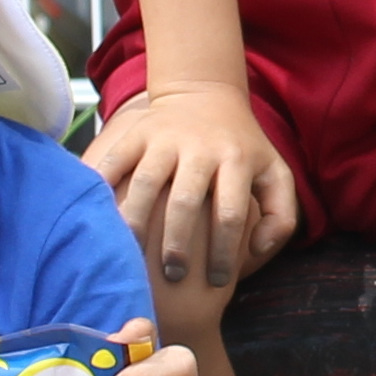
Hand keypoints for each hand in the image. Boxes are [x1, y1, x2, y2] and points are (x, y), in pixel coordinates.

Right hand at [88, 80, 300, 292]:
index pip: (230, 214)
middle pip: (185, 202)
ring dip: (136, 224)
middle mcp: (200, 148)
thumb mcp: (275, 174)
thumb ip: (281, 216)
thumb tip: (257, 250)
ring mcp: (164, 139)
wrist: (205, 94)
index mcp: (236, 160)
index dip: (223, 252)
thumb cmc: (243, 148)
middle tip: (173, 276)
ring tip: (131, 257)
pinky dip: (102, 187)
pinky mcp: (137, 133)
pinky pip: (115, 161)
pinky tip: (94, 217)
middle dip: (178, 244)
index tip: (215, 282)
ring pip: (145, 184)